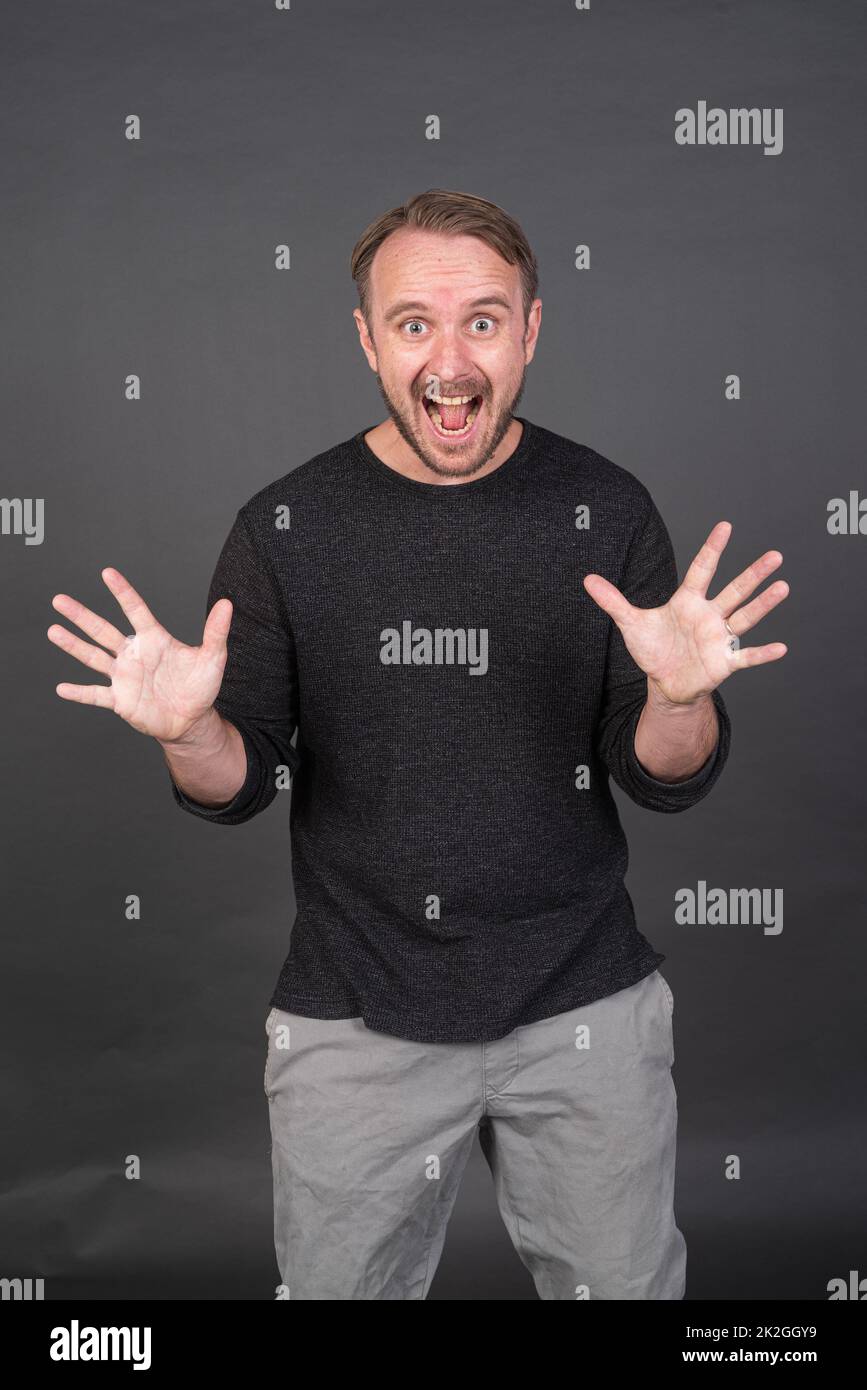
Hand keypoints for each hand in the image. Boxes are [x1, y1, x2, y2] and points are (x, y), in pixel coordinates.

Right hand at [48, 568, 232, 740]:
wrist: (191, 720)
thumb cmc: (200, 687)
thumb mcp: (212, 658)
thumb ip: (216, 632)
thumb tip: (227, 604)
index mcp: (153, 639)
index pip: (135, 610)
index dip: (122, 591)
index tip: (107, 573)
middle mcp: (133, 654)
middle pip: (102, 631)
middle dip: (81, 616)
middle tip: (59, 600)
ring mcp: (124, 677)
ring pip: (93, 658)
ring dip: (73, 645)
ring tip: (53, 630)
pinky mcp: (120, 700)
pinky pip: (96, 695)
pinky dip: (79, 693)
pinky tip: (61, 688)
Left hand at [582, 521, 788, 704]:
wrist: (664, 682)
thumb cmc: (653, 649)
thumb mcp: (630, 623)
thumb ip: (612, 601)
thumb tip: (587, 579)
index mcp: (688, 601)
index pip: (702, 570)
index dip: (712, 548)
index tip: (725, 526)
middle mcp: (709, 615)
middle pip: (734, 590)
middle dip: (753, 573)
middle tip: (775, 555)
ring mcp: (719, 638)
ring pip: (745, 616)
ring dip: (764, 604)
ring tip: (783, 587)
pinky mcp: (724, 662)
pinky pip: (746, 656)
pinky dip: (762, 653)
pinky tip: (781, 648)